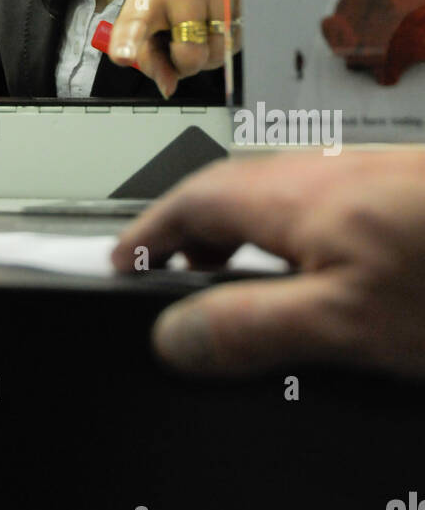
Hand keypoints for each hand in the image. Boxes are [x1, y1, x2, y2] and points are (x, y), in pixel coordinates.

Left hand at [106, 0, 241, 97]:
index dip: (129, 42)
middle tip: (182, 46)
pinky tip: (219, 15)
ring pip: (219, 52)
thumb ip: (150, 50)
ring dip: (210, 53)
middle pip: (190, 55)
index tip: (122, 55)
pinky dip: (228, 38)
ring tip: (201, 26)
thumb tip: (168, 86)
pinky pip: (239, 37)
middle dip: (187, 64)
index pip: (135, 21)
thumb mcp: (148, 4)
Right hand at [111, 149, 424, 378]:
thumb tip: (174, 338)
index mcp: (292, 197)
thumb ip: (252, 327)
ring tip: (232, 281)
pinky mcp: (393, 188)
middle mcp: (321, 171)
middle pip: (224, 187)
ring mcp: (359, 173)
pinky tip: (311, 268)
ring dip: (236, 231)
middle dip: (186, 231)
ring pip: (270, 193)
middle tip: (165, 275)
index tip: (116, 262)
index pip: (187, 202)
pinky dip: (282, 232)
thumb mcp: (345, 322)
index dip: (144, 236)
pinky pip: (310, 200)